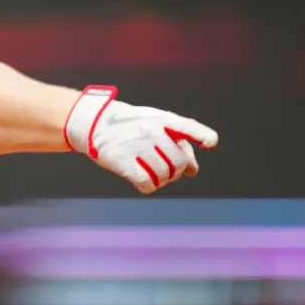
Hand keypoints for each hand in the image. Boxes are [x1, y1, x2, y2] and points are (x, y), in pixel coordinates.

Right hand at [64, 85, 218, 193]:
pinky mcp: (124, 163)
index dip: (201, 135)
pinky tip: (142, 178)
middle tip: (162, 166)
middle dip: (175, 170)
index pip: (187, 127)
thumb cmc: (131, 126)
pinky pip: (149, 184)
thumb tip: (193, 171)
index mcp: (161, 119)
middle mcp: (151, 131)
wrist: (95, 123)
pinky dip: (149, 185)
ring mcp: (137, 146)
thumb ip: (179, 143)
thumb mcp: (155, 124)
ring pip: (165, 176)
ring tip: (149, 168)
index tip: (210, 143)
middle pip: (179, 163)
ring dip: (160, 178)